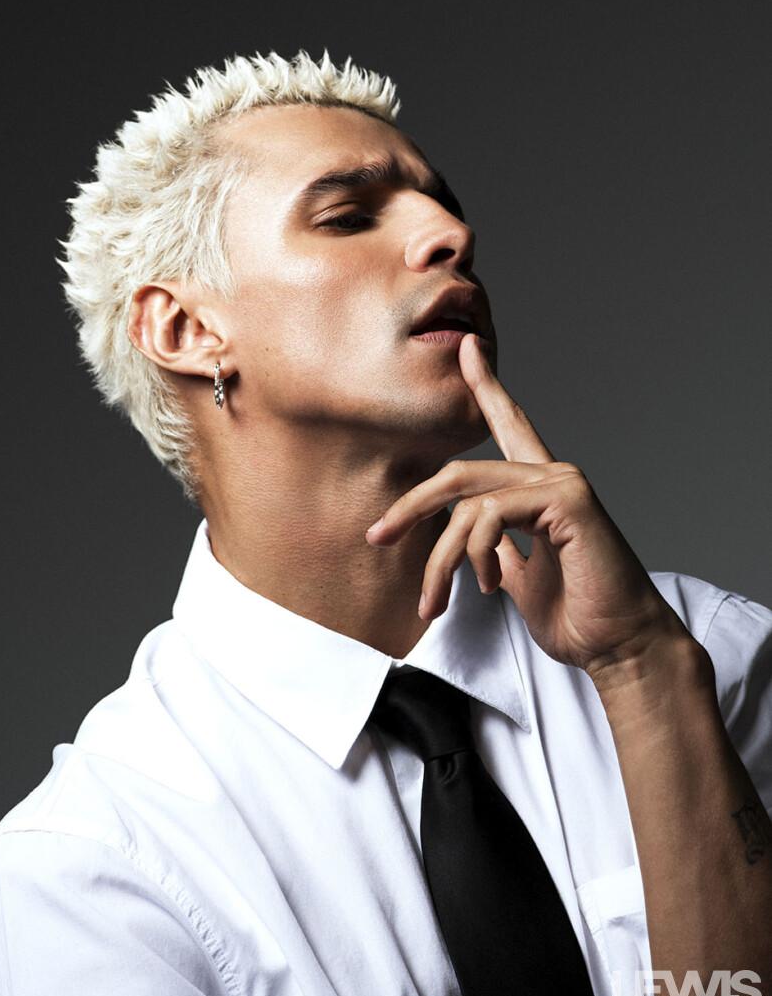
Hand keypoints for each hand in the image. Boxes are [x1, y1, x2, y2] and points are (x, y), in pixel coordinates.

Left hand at [365, 333, 691, 683]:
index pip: (510, 427)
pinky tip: (491, 586)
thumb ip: (493, 549)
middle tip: (377, 536)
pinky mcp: (567, 499)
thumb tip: (465, 538)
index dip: (488, 387)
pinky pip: (491, 514)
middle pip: (459, 475)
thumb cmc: (576, 616)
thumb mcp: (517, 578)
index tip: (469, 349)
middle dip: (410, 507)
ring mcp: (562, 482)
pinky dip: (476, 555)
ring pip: (467, 502)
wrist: (618, 647)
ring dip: (440, 559)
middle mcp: (552, 475)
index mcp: (540, 490)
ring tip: (436, 602)